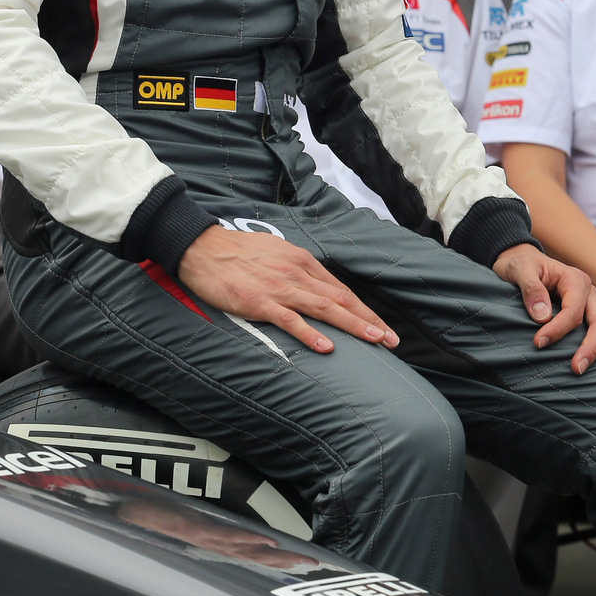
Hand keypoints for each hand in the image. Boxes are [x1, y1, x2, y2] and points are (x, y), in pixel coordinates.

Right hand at [176, 227, 398, 354]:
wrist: (203, 248)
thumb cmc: (238, 252)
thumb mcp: (276, 254)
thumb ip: (297, 270)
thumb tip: (315, 287)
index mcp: (302, 262)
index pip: (340, 290)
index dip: (364, 309)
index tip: (381, 326)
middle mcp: (297, 273)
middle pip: (341, 299)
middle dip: (369, 320)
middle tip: (392, 339)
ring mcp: (279, 288)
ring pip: (325, 308)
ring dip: (353, 325)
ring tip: (375, 340)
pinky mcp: (259, 302)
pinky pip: (290, 320)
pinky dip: (310, 333)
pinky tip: (326, 347)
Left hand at [493, 245, 595, 373]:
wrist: (523, 261)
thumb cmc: (520, 266)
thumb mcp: (519, 270)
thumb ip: (531, 289)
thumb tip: (543, 315)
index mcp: (574, 279)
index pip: (573, 310)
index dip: (558, 329)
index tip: (539, 343)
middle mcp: (591, 292)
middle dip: (591, 346)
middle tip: (577, 368)